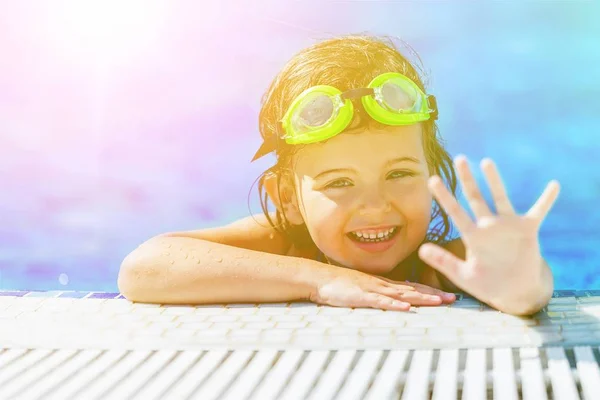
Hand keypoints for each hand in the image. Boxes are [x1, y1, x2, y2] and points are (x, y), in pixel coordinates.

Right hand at [309, 266, 455, 310]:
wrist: (320, 278)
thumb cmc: (340, 284)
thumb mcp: (363, 288)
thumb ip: (378, 293)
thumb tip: (393, 300)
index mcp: (383, 284)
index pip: (412, 287)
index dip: (430, 291)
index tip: (448, 295)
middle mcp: (382, 285)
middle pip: (412, 290)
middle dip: (433, 294)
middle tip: (454, 298)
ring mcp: (372, 289)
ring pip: (401, 295)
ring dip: (420, 298)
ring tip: (438, 302)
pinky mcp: (361, 297)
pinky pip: (380, 302)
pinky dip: (394, 305)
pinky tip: (406, 309)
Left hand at [418, 155, 558, 311]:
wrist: (515, 293)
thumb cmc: (487, 284)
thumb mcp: (462, 275)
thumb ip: (444, 262)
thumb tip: (421, 249)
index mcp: (472, 236)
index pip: (455, 212)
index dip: (444, 196)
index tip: (432, 179)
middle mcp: (488, 226)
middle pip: (475, 198)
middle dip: (466, 179)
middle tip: (459, 159)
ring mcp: (507, 226)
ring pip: (500, 197)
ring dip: (494, 180)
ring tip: (486, 162)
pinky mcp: (527, 230)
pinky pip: (538, 211)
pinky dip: (546, 199)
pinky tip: (553, 185)